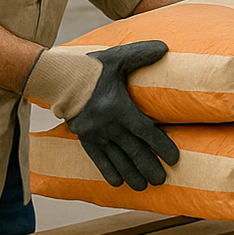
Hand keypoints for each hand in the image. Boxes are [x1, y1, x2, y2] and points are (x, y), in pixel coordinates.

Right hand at [23, 41, 178, 189]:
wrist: (59, 79)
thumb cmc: (93, 68)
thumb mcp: (118, 58)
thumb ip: (141, 53)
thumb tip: (165, 47)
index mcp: (119, 108)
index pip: (146, 131)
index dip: (161, 146)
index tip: (174, 159)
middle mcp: (109, 125)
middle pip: (134, 150)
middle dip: (149, 166)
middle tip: (161, 180)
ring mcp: (95, 134)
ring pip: (117, 158)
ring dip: (131, 173)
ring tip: (143, 187)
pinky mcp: (84, 138)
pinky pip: (97, 159)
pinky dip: (108, 171)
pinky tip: (117, 182)